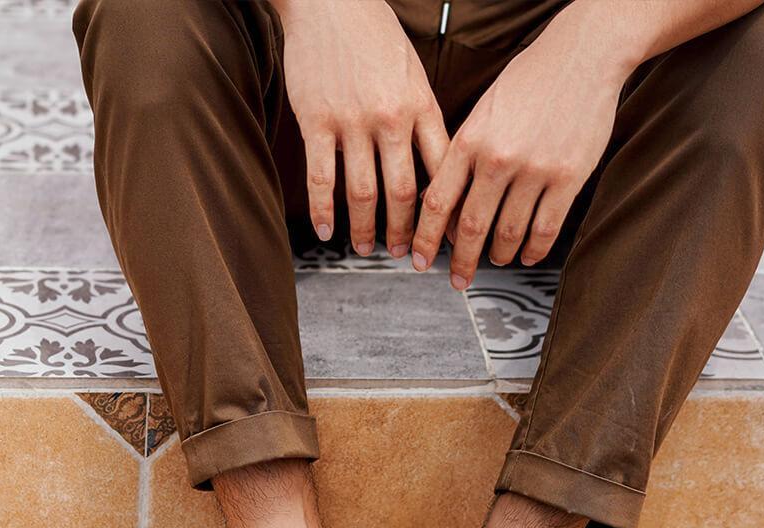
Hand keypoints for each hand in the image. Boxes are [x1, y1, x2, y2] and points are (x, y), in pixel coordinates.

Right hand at [274, 0, 448, 256]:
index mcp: (421, 107)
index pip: (441, 171)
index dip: (445, 211)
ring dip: (366, 229)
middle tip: (404, 255)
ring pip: (363, 192)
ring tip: (368, 248)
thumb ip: (423, 118)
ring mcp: (352, 121)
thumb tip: (438, 165)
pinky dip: (324, 210)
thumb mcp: (412, 74)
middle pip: (403, 193)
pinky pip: (321, 177)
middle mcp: (390, 118)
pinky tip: (327, 231)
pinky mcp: (316, 120)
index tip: (447, 238)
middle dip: (405, 232)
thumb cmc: (373, 35)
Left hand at [411, 3, 633, 287]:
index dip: (425, 238)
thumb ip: (465, 154)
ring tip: (498, 260)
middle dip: (461, 260)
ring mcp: (534, 169)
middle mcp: (498, 157)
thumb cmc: (531, 81)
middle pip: (470, 226)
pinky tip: (528, 255)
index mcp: (470, 140)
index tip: (419, 259)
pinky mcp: (568, 177)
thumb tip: (448, 203)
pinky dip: (533, 249)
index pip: (437, 202)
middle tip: (458, 279)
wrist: (583, 55)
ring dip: (500, 254)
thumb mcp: (483, 112)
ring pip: (508, 232)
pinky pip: (545, 228)